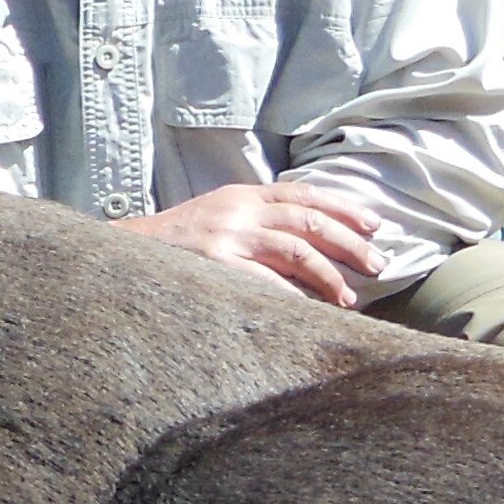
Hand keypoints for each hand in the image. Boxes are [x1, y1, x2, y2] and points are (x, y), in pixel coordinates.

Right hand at [114, 180, 384, 305]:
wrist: (125, 254)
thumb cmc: (176, 244)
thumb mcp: (217, 216)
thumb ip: (256, 220)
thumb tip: (308, 240)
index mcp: (242, 194)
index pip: (304, 194)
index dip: (343, 208)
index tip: (374, 225)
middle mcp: (238, 210)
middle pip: (308, 220)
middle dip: (348, 242)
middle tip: (377, 263)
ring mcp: (227, 237)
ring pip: (294, 249)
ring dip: (328, 274)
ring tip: (350, 296)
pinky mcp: (215, 265)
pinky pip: (265, 282)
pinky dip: (294, 296)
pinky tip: (312, 310)